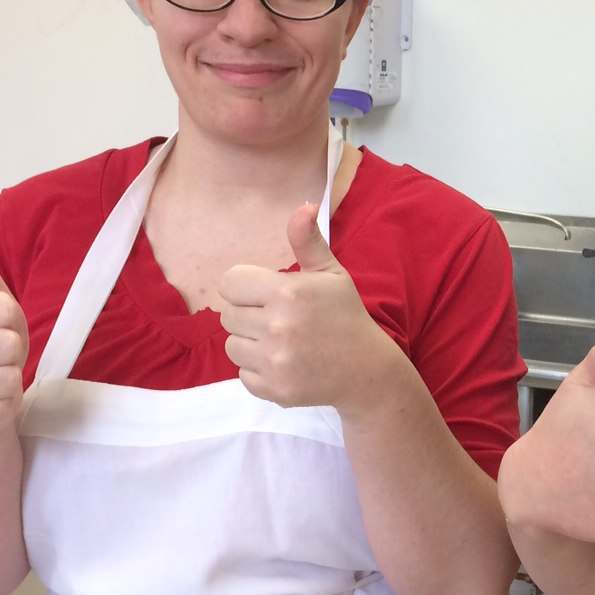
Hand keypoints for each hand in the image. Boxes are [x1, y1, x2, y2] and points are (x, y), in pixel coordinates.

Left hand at [219, 203, 395, 409]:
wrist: (366, 369)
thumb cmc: (345, 316)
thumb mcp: (331, 274)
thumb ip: (307, 242)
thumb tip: (302, 205)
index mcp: (288, 292)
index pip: (229, 283)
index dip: (245, 287)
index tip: (265, 294)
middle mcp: (278, 326)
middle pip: (227, 315)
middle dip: (248, 315)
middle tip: (277, 320)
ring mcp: (275, 361)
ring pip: (232, 346)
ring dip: (250, 343)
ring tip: (280, 342)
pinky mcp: (274, 389)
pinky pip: (242, 374)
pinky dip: (258, 370)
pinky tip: (285, 363)